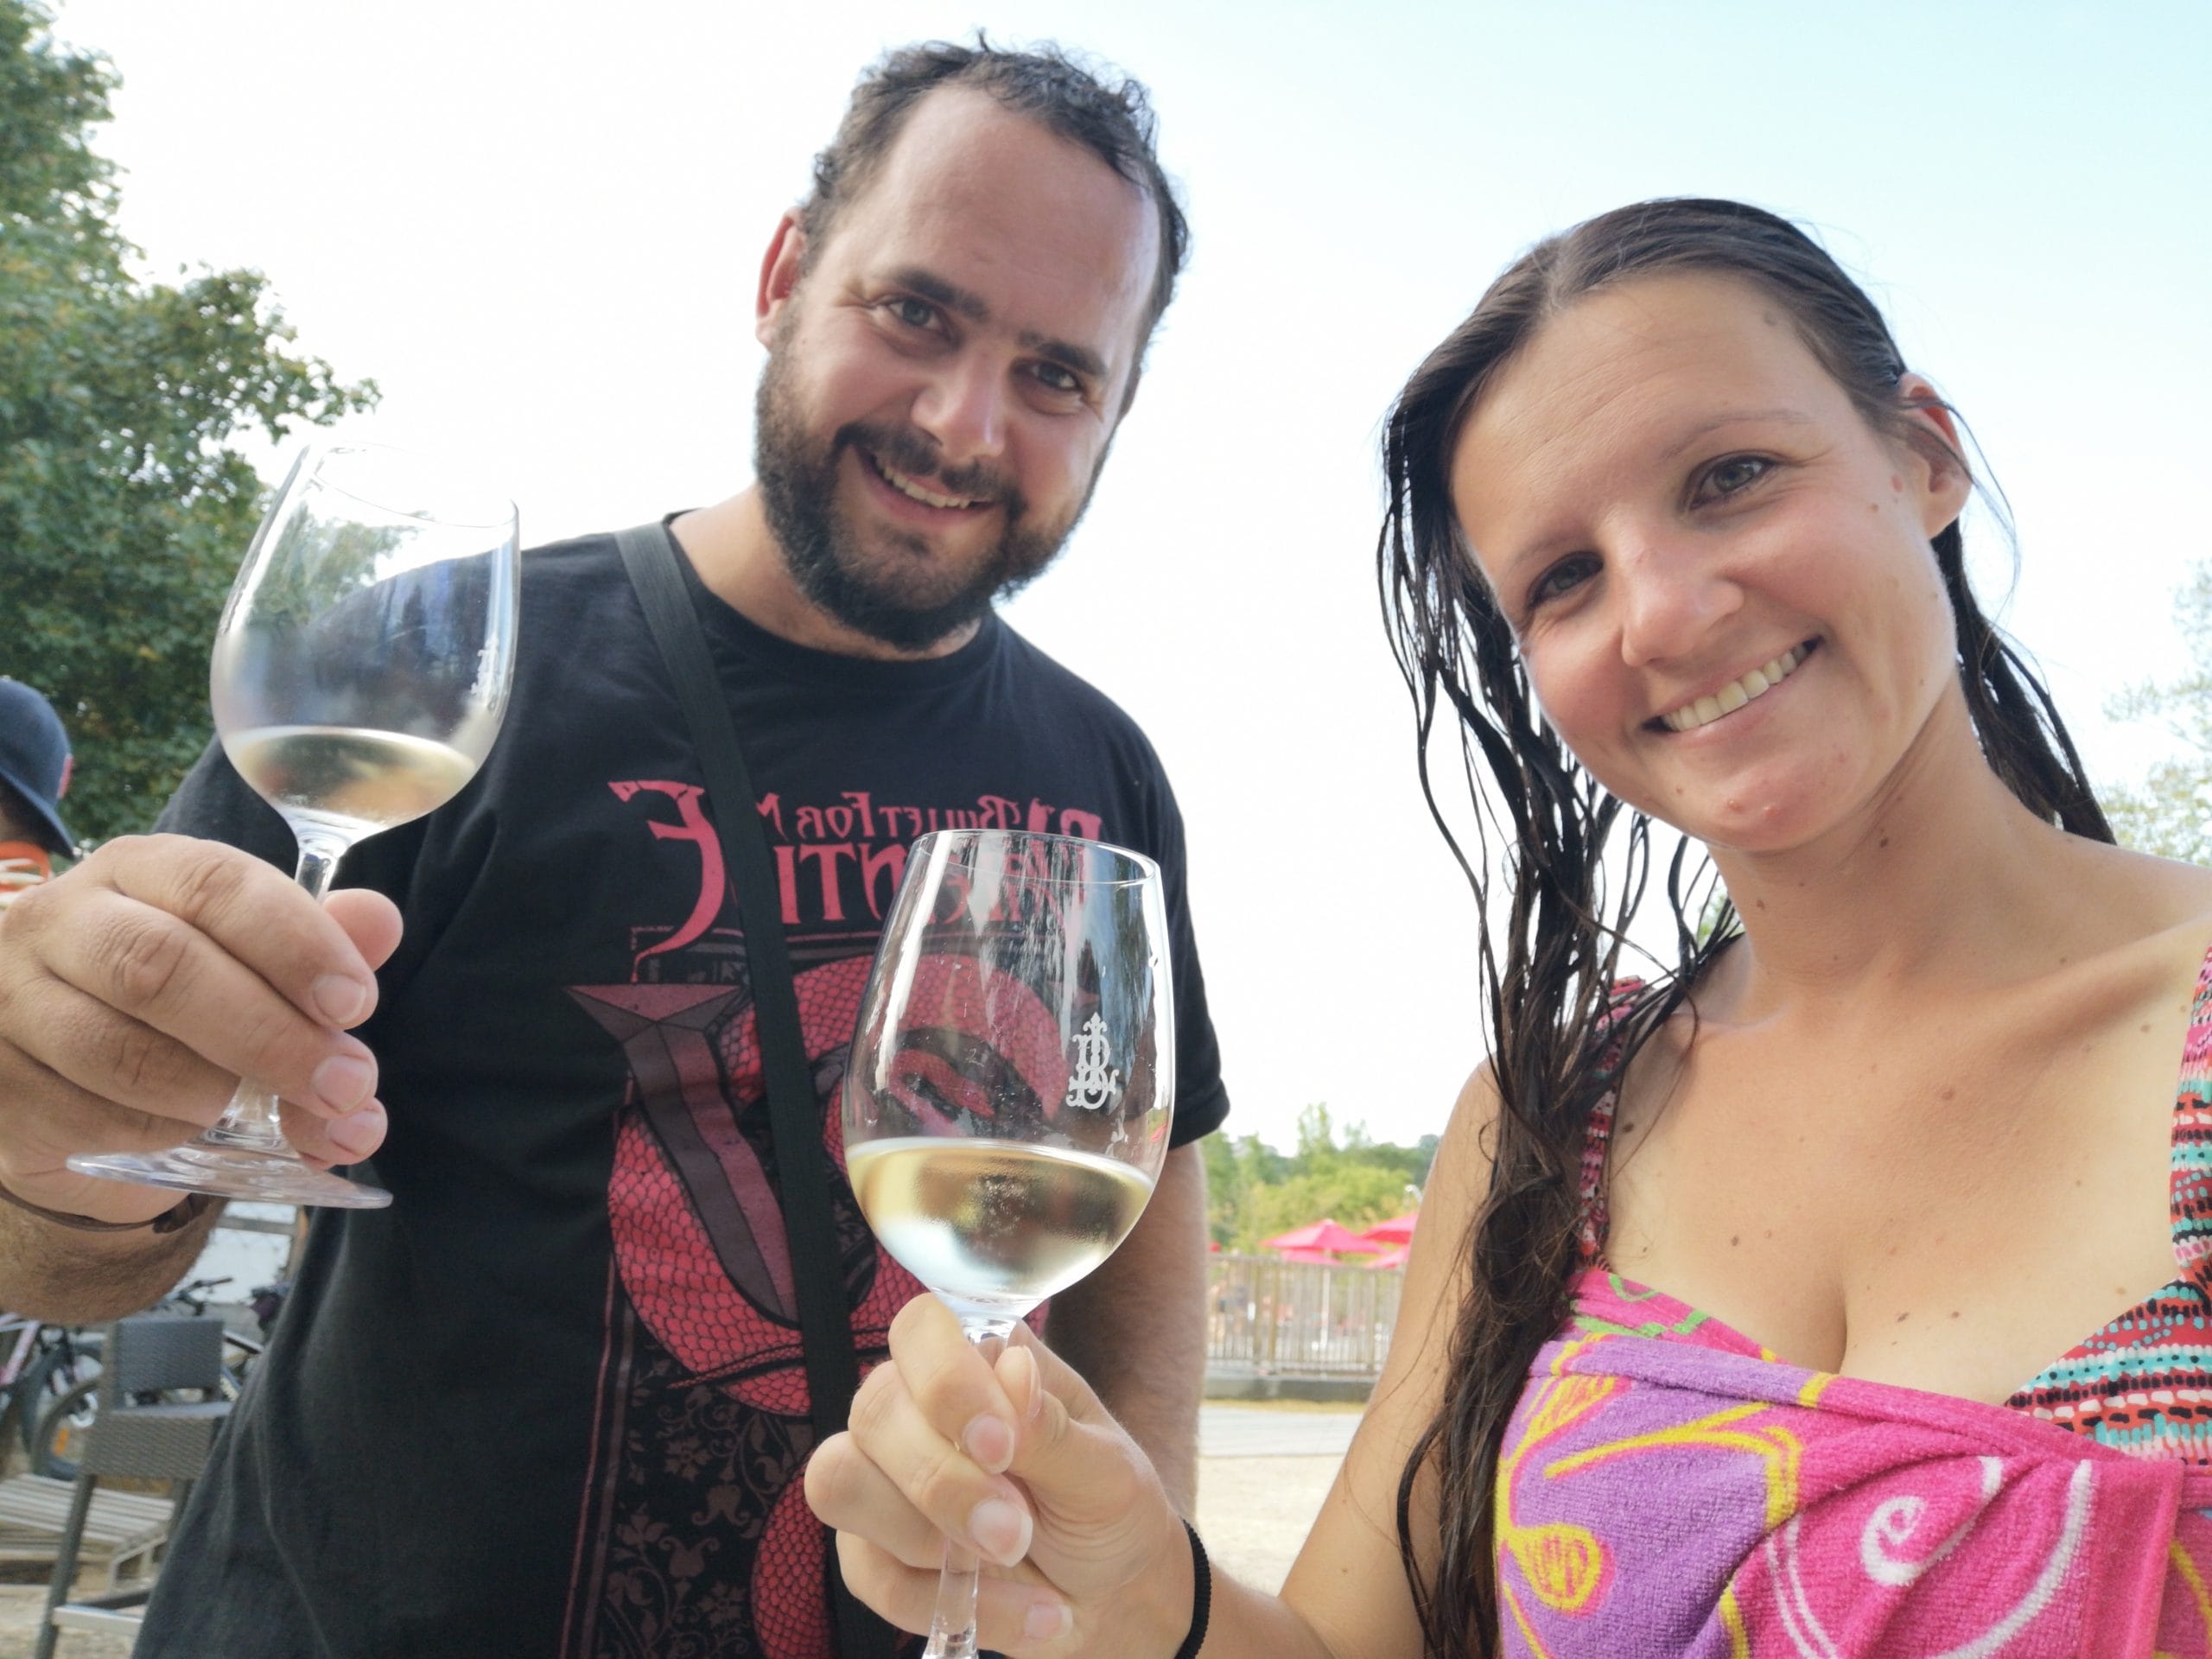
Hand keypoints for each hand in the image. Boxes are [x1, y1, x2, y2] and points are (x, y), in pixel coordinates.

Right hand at [0, 834, 401, 1221]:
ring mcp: (8, 1001)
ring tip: (262, 1111)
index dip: (294, 942)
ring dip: (215, 1092)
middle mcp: (59, 921)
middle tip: (345, 1085)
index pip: (216, 882)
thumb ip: (318, 945)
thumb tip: (379, 921)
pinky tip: (189, 1131)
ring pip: (119, 1050)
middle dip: (270, 1034)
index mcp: (138, 871)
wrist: (78, 1098)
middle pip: (163, 967)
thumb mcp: (255, 969)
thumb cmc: (184, 1014)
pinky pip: (85, 1116)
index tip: (356, 1004)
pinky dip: (158, 1132)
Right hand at [806, 1293, 1194, 1656]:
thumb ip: (1052, 1427)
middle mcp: (917, 1406)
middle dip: (943, 1484)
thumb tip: (1011, 1371)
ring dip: (928, 1540)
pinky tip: (1018, 1609)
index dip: (945, 1382)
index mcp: (979, 1360)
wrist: (1109, 1594)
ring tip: (1013, 1562)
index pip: (920, 1330)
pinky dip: (942, 1602)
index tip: (1001, 1447)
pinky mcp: (869, 1549)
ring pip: (840, 1482)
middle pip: (873, 1410)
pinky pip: (867, 1571)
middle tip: (1016, 1531)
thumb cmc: (1108, 1508)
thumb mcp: (1105, 1470)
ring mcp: (882, 1477)